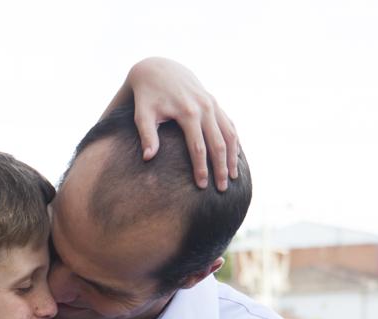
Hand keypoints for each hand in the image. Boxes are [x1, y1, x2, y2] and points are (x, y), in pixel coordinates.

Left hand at [106, 57, 241, 190]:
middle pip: (218, 143)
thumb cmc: (147, 96)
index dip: (201, 168)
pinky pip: (229, 124)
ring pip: (229, 134)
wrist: (159, 69)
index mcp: (188, 112)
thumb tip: (149, 158)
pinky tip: (234, 158)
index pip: (198, 147)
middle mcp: (205, 107)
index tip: (202, 186)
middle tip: (222, 189)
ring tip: (233, 177)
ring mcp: (212, 104)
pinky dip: (234, 142)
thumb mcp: (142, 114)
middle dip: (221, 168)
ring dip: (232, 157)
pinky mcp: (215, 103)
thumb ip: (147, 135)